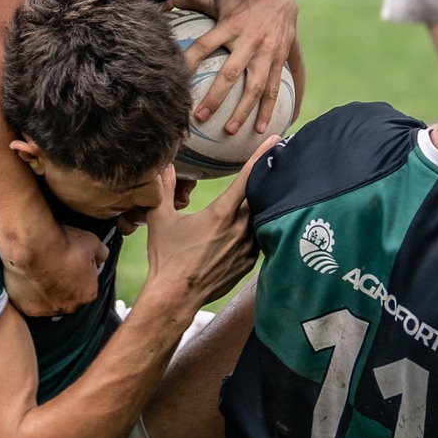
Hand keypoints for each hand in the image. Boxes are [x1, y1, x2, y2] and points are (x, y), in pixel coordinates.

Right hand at [2, 221, 106, 317]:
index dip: (80, 273)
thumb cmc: (63, 244)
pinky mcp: (28, 309)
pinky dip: (29, 292)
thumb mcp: (92, 242)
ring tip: (39, 270)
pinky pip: (30, 302)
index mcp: (88, 294)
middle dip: (64, 284)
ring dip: (46, 290)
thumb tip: (102, 256)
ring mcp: (47, 310)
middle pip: (68, 297)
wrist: (33, 246)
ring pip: (48, 301)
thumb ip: (101, 253)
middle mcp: (70, 307)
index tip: (72, 262)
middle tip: (54, 265)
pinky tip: (28, 277)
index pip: (88, 286)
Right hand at [140, 143, 273, 310]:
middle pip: (260, 195)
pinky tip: (252, 225)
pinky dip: (256, 229)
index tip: (276, 140)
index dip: (262, 156)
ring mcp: (247, 248)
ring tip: (266, 192)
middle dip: (265, 179)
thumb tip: (160, 164)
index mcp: (222, 213)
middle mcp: (240, 229)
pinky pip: (258, 239)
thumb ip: (163, 188)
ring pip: (261, 218)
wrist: (175, 297)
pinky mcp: (249, 263)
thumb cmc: (166, 258)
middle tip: (273, 163)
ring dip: (262, 205)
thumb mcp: (160, 219)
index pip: (248, 177)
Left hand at [175, 0, 299, 135]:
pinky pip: (276, 88)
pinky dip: (270, 109)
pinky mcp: (280, 61)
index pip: (204, 45)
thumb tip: (160, 6)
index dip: (189, 61)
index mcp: (230, 26)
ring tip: (230, 130)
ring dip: (244, 111)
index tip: (176, 81)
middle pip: (231, 73)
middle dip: (216, 97)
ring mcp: (267, 53)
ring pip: (256, 87)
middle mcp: (249, 41)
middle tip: (199, 117)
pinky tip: (262, 129)